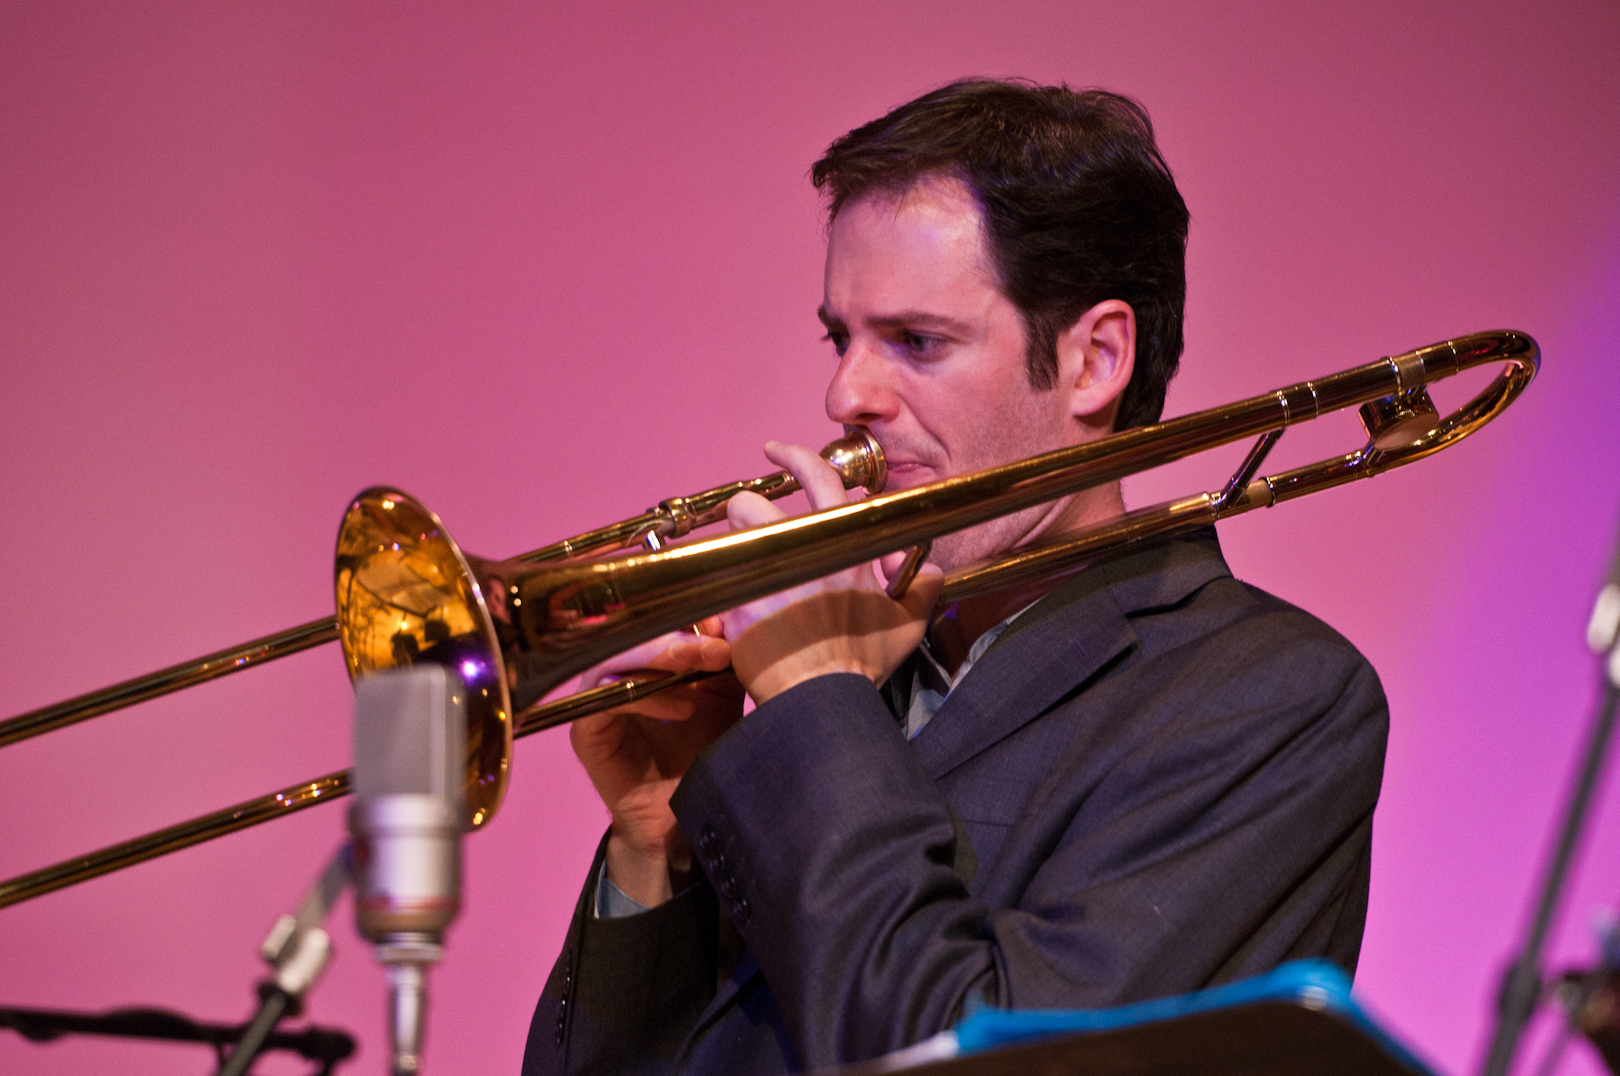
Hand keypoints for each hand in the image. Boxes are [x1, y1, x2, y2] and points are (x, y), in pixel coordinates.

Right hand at [568, 619, 743, 906]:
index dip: (686, 616)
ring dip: (662, 657)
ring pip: (616, 659)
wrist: (686, 820)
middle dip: (679, 634)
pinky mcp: (585, 732)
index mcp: (642, 658)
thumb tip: (730, 617)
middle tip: (717, 644)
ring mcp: (594, 701)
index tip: (724, 624)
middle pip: (631, 634)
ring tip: (705, 664)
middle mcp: (613, 674)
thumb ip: (722, 659)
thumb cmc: (704, 751)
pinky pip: (606, 700)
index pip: (652, 621)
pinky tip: (684, 707)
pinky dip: (646, 698)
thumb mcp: (722, 695)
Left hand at [721, 441, 942, 704]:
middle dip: (749, 511)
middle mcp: (802, 551)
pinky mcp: (735, 602)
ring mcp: (764, 574)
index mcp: (844, 546)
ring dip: (733, 546)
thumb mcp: (907, 625)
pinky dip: (719, 588)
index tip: (777, 450)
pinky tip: (731, 608)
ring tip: (744, 571)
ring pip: (729, 533)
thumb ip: (923, 587)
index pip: (819, 478)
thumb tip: (929, 568)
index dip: (796, 457)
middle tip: (752, 534)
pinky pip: (715, 577)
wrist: (823, 700)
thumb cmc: (862, 665)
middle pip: (754, 502)